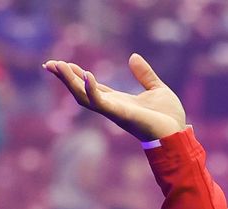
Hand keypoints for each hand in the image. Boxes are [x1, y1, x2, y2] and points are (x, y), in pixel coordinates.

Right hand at [43, 54, 185, 141]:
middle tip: (48, 64)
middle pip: (81, 92)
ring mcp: (114, 111)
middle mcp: (112, 107)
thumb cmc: (169, 117)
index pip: (91, 87)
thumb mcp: (157, 89)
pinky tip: (87, 75)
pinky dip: (92, 89)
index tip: (62, 63)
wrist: (178, 133)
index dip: (76, 76)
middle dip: (65, 79)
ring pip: (84, 97)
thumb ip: (144, 74)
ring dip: (70, 82)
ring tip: (57, 66)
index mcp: (118, 101)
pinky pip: (101, 102)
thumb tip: (133, 57)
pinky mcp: (121, 115)